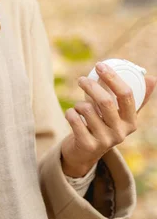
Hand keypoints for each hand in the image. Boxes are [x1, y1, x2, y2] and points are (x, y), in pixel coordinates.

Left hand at [61, 62, 156, 177]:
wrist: (84, 153)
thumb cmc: (102, 126)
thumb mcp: (119, 115)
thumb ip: (130, 99)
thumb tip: (152, 79)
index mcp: (131, 122)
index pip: (126, 95)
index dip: (112, 77)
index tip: (100, 65)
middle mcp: (120, 133)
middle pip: (105, 101)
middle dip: (91, 86)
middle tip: (81, 79)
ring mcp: (104, 141)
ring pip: (87, 109)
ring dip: (79, 104)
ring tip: (79, 107)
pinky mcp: (87, 145)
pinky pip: (74, 119)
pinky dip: (70, 112)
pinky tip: (72, 115)